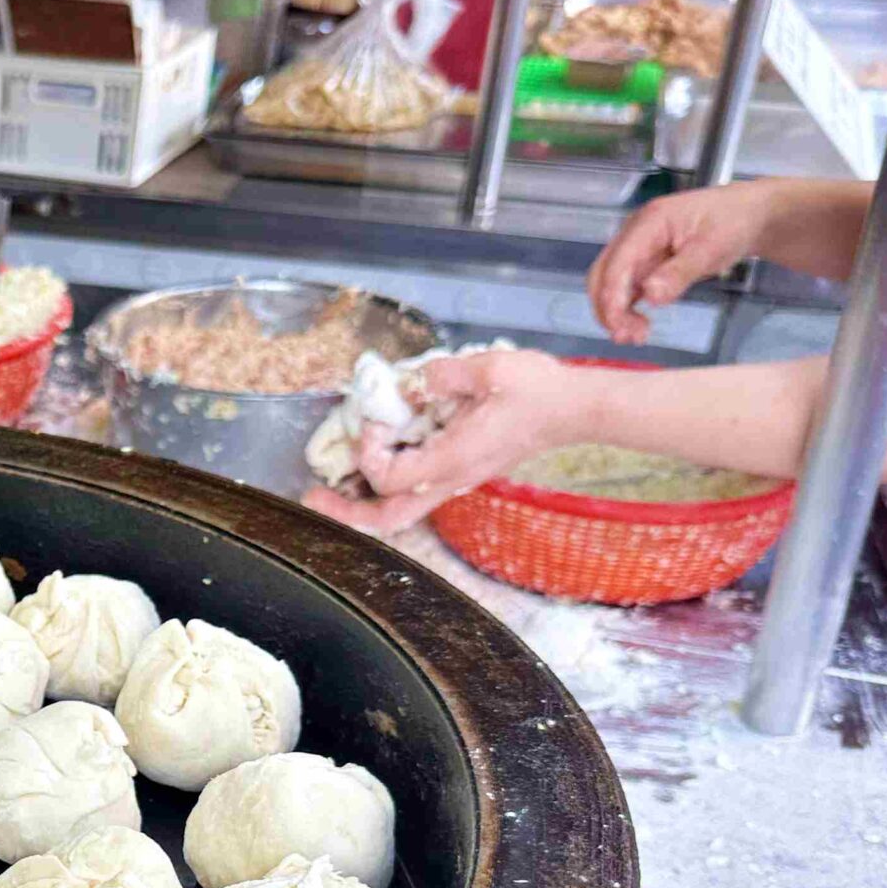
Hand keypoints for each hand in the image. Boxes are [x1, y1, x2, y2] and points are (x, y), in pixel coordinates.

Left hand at [304, 349, 590, 537]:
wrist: (574, 410)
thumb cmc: (539, 390)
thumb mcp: (491, 369)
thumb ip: (444, 373)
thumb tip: (410, 381)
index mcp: (454, 459)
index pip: (390, 477)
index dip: (369, 452)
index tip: (374, 419)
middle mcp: (451, 479)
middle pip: (388, 518)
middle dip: (346, 512)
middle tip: (312, 497)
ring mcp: (455, 480)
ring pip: (399, 513)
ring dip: (362, 504)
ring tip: (330, 490)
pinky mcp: (459, 472)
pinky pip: (413, 494)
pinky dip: (384, 488)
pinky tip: (372, 462)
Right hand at [586, 182, 779, 343]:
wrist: (751, 215)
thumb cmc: (734, 223)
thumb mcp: (712, 248)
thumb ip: (680, 272)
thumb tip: (650, 296)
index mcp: (649, 222)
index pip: (618, 262)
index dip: (613, 296)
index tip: (618, 326)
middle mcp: (636, 234)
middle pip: (604, 273)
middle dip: (608, 307)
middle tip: (625, 336)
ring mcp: (639, 249)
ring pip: (611, 283)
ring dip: (615, 311)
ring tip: (636, 336)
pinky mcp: (646, 263)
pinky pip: (627, 288)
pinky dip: (627, 309)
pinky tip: (639, 326)